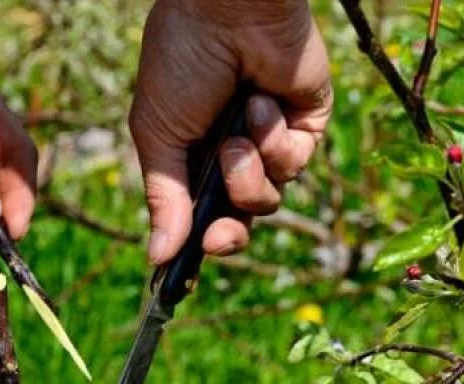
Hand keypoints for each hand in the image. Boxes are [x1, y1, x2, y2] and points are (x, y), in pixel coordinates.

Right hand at [130, 0, 331, 264]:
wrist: (228, 9)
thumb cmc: (182, 61)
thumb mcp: (158, 134)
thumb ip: (163, 198)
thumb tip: (156, 256)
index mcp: (192, 155)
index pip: (198, 216)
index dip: (195, 244)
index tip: (180, 276)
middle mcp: (233, 153)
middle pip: (238, 221)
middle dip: (228, 233)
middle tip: (218, 237)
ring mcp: (272, 141)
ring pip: (267, 199)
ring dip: (248, 173)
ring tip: (238, 131)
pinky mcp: (306, 126)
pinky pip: (295, 164)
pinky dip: (277, 143)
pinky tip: (264, 105)